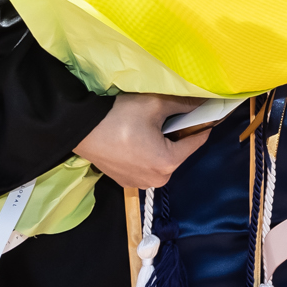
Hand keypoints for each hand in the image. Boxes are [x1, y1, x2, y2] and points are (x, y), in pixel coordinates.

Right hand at [77, 92, 208, 191]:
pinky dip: (147, 153)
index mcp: (167, 163)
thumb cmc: (119, 116)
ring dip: (162, 144)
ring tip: (147, 126)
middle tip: (165, 115)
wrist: (79, 128)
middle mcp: (157, 180)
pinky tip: (135, 138)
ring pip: (162, 159)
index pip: (197, 140)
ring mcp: (140, 184)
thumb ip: (185, 104)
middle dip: (178, 134)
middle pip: (179, 152)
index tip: (204, 110)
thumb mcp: (156, 103)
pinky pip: (146, 166)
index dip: (201, 123)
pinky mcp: (126, 182)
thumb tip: (206, 102)